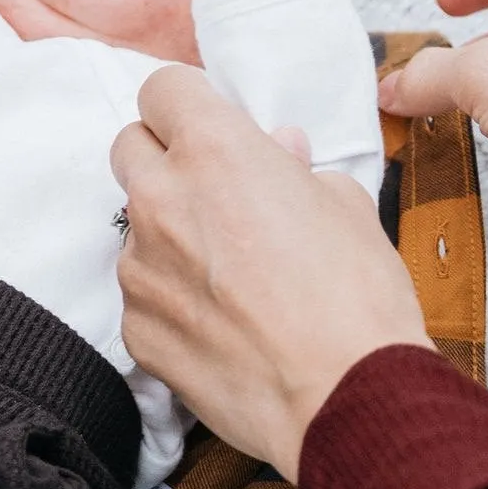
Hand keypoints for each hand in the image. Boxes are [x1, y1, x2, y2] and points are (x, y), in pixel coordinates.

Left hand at [112, 69, 429, 480]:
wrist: (346, 398)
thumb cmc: (358, 298)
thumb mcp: (345, 206)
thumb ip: (296, 170)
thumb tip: (280, 154)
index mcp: (215, 150)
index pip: (163, 90)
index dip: (189, 107)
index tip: (211, 128)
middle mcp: (162, 199)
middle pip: (129, 147)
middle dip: (165, 159)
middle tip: (214, 191)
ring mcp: (140, 267)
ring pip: (136, 229)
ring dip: (170, 236)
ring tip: (231, 277)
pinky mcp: (136, 329)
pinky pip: (143, 296)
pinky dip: (171, 301)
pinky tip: (222, 325)